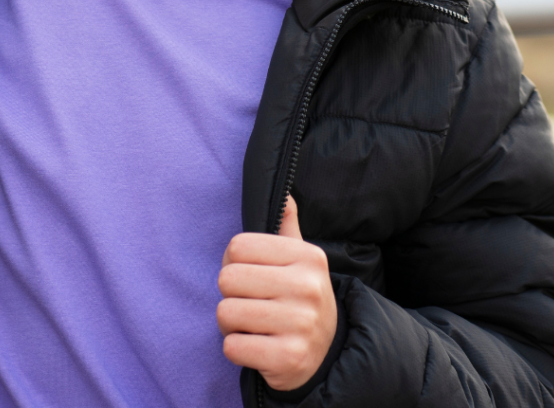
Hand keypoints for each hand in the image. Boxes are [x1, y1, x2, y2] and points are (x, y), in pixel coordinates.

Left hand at [217, 196, 336, 390]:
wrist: (327, 353)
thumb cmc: (300, 297)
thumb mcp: (301, 260)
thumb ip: (287, 226)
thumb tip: (286, 193)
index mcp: (308, 257)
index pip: (238, 247)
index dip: (232, 262)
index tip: (248, 275)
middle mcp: (308, 288)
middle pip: (228, 279)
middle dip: (229, 294)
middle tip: (249, 303)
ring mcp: (301, 325)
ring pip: (226, 313)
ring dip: (230, 324)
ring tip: (252, 325)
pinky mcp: (289, 359)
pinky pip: (232, 347)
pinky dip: (236, 349)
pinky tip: (257, 347)